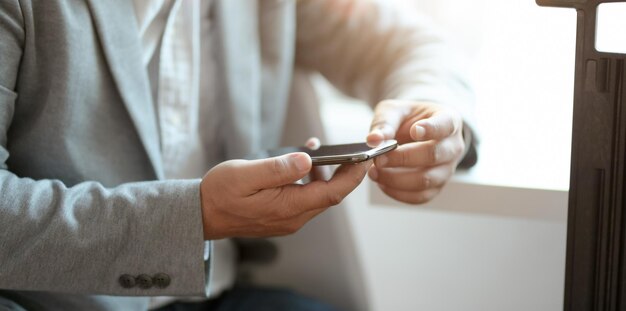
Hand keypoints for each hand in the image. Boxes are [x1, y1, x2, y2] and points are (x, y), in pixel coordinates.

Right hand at [200, 152, 370, 239]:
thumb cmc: (220, 193)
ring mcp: (289, 219)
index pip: (333, 193)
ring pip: (318, 196)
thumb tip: (307, 160)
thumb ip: (278, 169)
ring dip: (325, 174)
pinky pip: (304, 197)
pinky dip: (310, 180)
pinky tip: (302, 163)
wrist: (201, 215)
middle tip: (355, 150)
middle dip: (345, 173)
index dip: (352, 175)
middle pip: (330, 195)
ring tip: (319, 150)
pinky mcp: (282, 215)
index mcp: (289, 208)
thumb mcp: (246, 174)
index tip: (366, 158)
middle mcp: (294, 217)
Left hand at [367, 100, 464, 203]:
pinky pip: (419, 196)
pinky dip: (397, 192)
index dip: (431, 129)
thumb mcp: (395, 111)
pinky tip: (381, 182)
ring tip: (374, 172)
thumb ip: (385, 123)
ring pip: (426, 180)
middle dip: (402, 158)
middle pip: (433, 156)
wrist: (415, 132)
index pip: (446, 125)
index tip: (414, 130)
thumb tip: (373, 140)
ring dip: (396, 179)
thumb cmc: (409, 119)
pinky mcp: (436, 187)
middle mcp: (453, 147)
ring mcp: (447, 169)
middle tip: (379, 158)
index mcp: (449, 121)